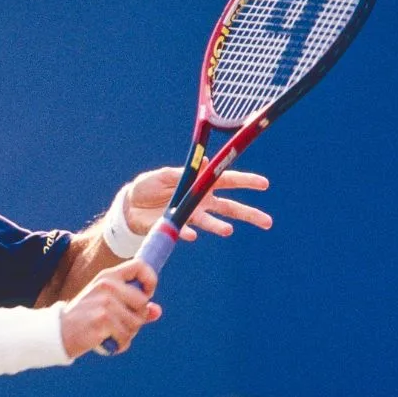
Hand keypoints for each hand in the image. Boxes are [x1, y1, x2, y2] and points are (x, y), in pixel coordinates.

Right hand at [60, 259, 160, 357]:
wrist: (57, 332)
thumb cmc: (84, 318)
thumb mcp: (106, 305)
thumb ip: (132, 306)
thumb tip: (156, 311)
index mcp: (108, 277)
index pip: (140, 266)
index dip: (150, 281)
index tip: (146, 296)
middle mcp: (107, 285)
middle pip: (143, 302)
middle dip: (136, 318)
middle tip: (118, 324)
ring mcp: (105, 302)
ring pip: (136, 323)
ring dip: (127, 334)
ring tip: (109, 333)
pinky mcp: (103, 320)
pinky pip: (126, 337)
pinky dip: (119, 345)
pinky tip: (107, 342)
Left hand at [124, 167, 271, 240]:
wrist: (129, 205)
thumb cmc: (148, 185)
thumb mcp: (164, 175)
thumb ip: (185, 172)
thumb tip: (207, 161)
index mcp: (201, 184)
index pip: (228, 181)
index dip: (246, 182)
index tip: (264, 184)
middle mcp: (201, 201)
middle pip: (231, 208)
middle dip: (249, 214)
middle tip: (268, 222)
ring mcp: (190, 216)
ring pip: (213, 223)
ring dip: (220, 227)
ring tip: (228, 230)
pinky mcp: (176, 227)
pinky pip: (185, 231)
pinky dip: (188, 233)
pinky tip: (192, 235)